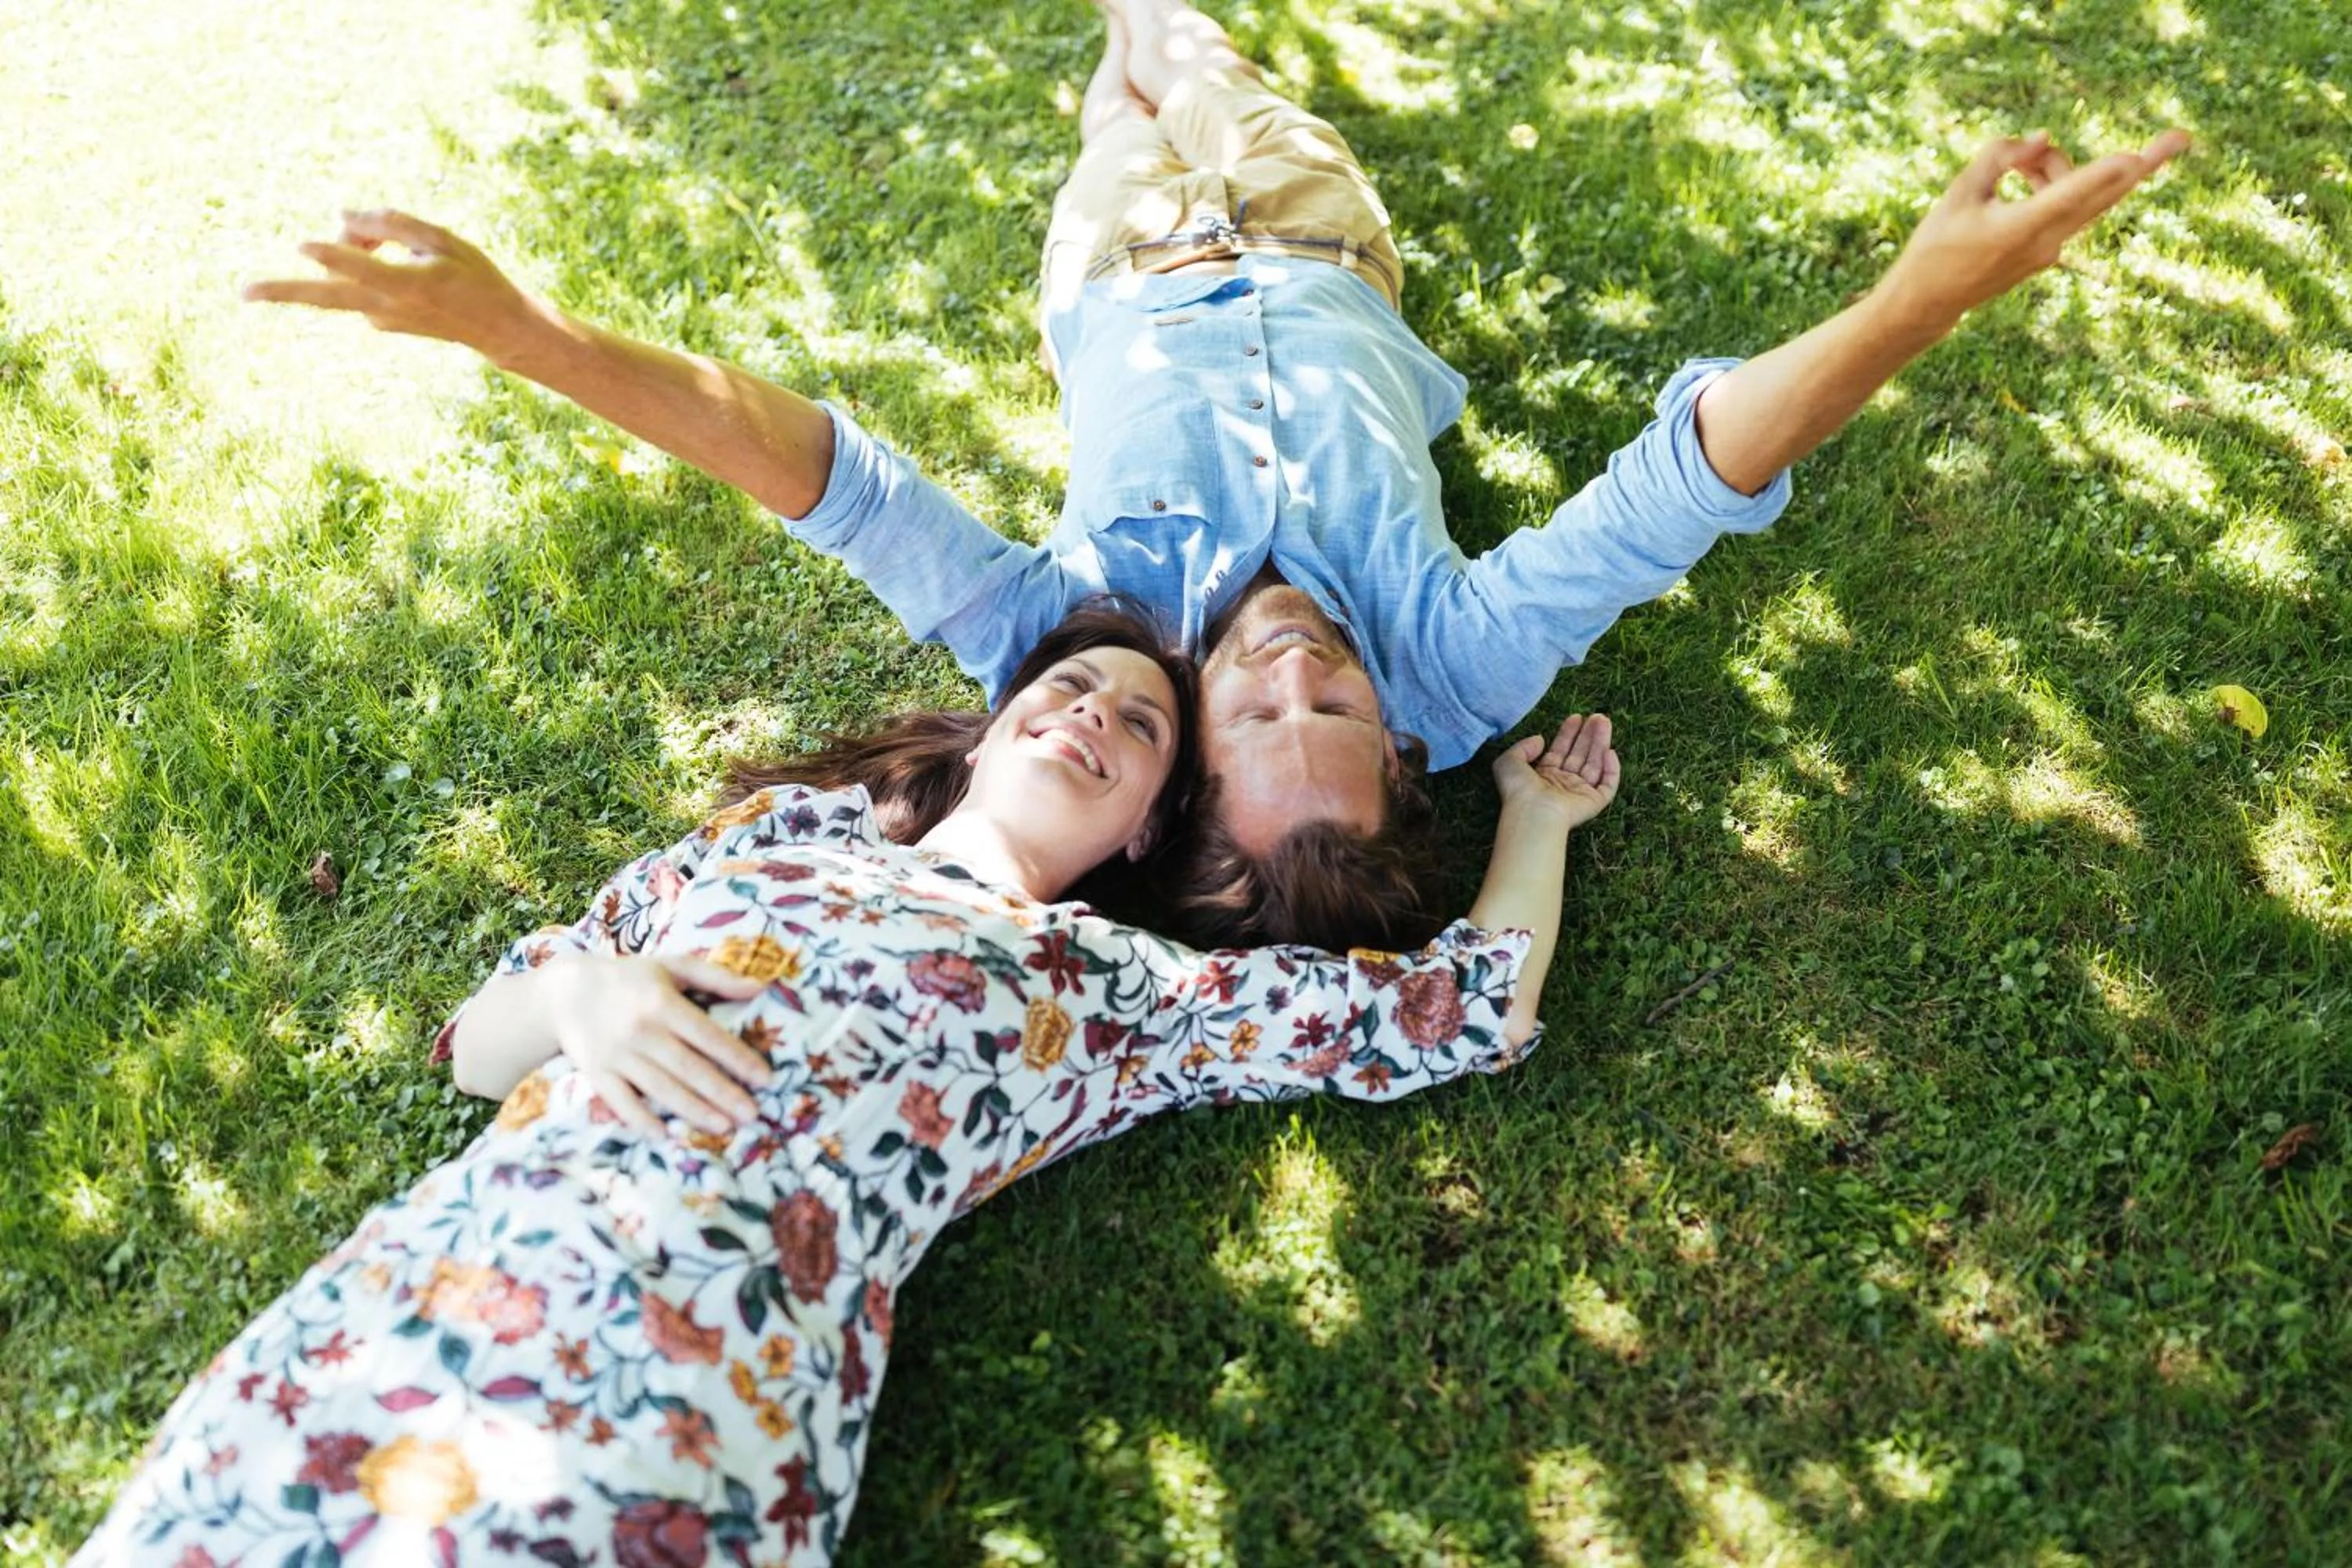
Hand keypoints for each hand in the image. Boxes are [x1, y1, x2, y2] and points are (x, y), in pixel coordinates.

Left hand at [243, 209, 551, 366]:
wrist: (497, 329)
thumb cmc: (475, 277)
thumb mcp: (444, 239)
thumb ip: (394, 223)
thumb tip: (342, 218)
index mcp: (409, 285)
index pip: (364, 268)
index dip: (335, 253)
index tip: (305, 247)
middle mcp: (388, 307)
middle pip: (326, 296)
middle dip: (284, 292)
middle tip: (242, 293)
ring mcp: (380, 318)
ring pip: (344, 277)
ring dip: (348, 251)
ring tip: (378, 237)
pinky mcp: (379, 321)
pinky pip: (359, 285)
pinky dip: (365, 264)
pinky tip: (398, 262)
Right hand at [540, 952, 775, 1135]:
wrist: (567, 993)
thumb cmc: (631, 978)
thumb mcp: (673, 966)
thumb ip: (717, 977)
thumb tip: (762, 987)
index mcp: (662, 1003)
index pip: (708, 1036)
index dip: (738, 1059)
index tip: (766, 1079)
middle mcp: (641, 1030)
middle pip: (688, 1068)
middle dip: (722, 1093)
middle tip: (752, 1115)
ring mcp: (617, 1055)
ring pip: (660, 1088)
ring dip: (693, 1110)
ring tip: (724, 1127)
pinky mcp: (597, 1073)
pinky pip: (621, 1101)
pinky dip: (641, 1120)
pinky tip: (665, 1136)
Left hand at [1494, 712, 1620, 831]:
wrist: (1533, 812)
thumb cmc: (1518, 789)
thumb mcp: (1509, 761)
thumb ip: (1523, 747)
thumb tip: (1540, 739)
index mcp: (1544, 776)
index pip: (1560, 750)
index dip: (1568, 733)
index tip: (1576, 717)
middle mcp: (1563, 784)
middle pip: (1580, 754)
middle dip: (1588, 734)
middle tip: (1597, 716)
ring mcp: (1579, 793)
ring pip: (1595, 764)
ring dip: (1600, 742)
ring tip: (1604, 721)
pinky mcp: (1593, 803)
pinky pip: (1607, 785)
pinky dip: (1611, 769)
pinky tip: (1609, 751)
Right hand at [1876, 128, 2191, 331]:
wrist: (1929, 302)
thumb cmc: (1936, 245)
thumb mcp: (1959, 193)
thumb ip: (1999, 157)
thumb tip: (2043, 138)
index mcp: (2017, 229)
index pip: (2067, 195)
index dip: (2100, 173)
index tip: (2132, 158)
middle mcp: (2045, 242)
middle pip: (2103, 196)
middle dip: (2143, 165)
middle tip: (2182, 138)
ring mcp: (2053, 249)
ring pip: (2080, 193)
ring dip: (2058, 167)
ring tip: (2016, 161)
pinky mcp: (2051, 250)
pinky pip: (2068, 205)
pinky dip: (2055, 183)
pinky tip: (2025, 174)